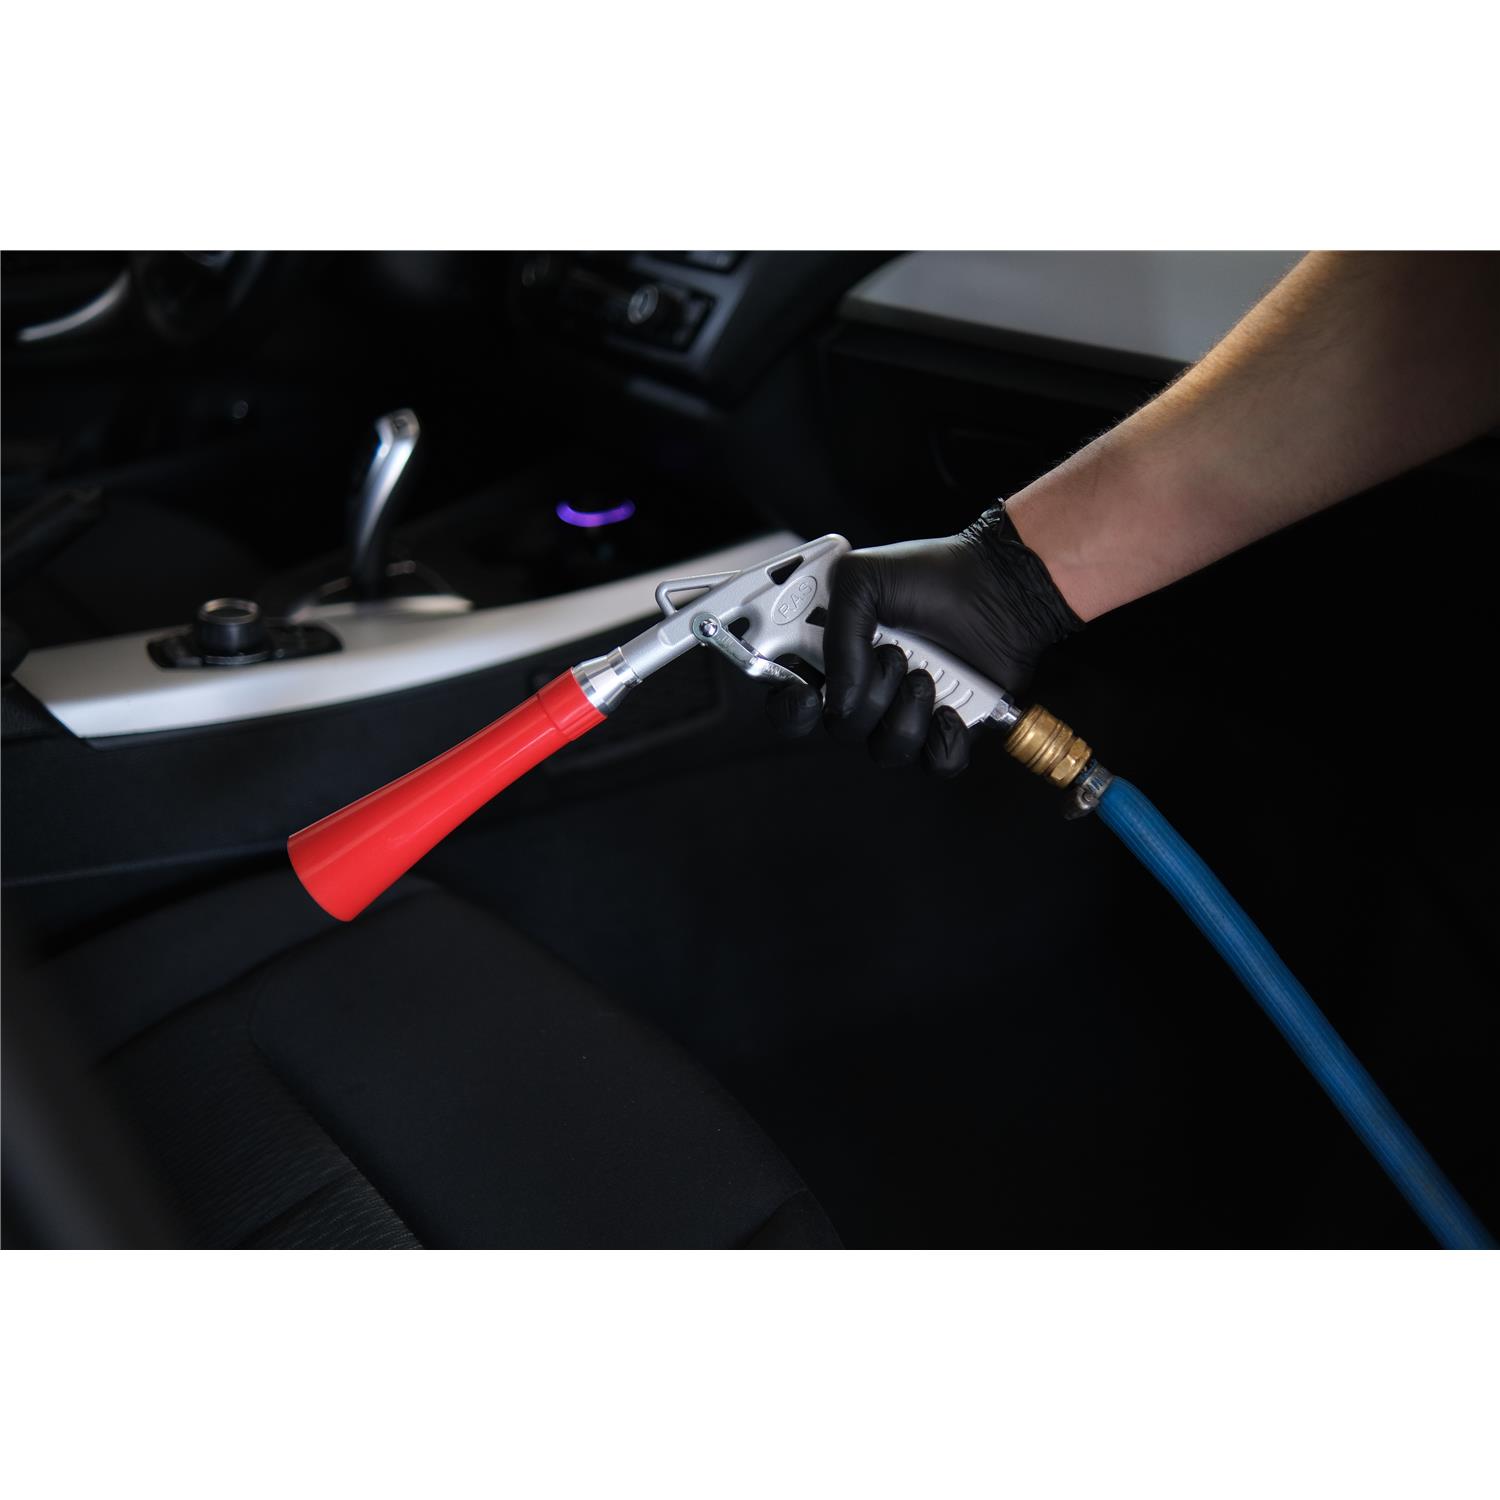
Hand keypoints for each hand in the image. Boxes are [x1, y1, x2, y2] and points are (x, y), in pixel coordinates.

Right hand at [767, 507, 1081, 774]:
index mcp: (832, 653)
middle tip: (893, 654)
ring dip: (906, 712)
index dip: (789, 707)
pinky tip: (952, 707)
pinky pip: (934, 764)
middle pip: (839, 729)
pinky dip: (944, 740)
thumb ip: (836, 638)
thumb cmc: (934, 573)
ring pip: (885, 750)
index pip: (790, 698)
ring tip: (927, 672)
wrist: (1000, 587)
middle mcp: (863, 687)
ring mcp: (903, 710)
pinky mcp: (945, 727)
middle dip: (867, 695)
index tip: (806, 693)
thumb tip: (836, 700)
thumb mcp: (862, 579)